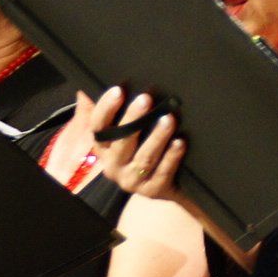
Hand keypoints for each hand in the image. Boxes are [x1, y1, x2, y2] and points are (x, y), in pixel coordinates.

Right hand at [81, 87, 185, 202]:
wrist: (162, 186)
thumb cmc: (141, 149)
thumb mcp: (125, 132)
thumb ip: (114, 112)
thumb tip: (103, 86)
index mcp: (103, 149)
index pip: (98, 127)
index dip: (106, 109)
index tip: (118, 90)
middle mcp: (113, 166)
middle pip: (121, 141)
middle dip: (133, 119)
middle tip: (145, 98)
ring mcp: (132, 181)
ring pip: (144, 158)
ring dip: (156, 137)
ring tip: (168, 119)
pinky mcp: (152, 190)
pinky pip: (162, 173)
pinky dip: (171, 157)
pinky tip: (179, 142)